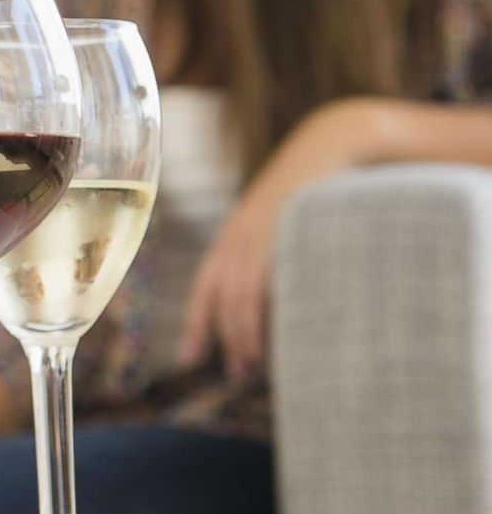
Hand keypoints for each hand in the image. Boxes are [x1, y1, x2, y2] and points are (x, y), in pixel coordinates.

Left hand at [177, 99, 378, 378]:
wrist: (327, 143)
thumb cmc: (305, 190)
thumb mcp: (276, 224)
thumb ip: (266, 259)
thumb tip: (273, 309)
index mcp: (233, 237)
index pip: (205, 286)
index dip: (196, 322)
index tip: (187, 356)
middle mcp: (239, 236)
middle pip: (222, 295)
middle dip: (226, 335)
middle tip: (237, 371)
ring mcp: (264, 232)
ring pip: (244, 292)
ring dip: (246, 331)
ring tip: (257, 362)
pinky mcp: (290, 228)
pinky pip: (276, 276)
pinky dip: (275, 307)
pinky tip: (285, 330)